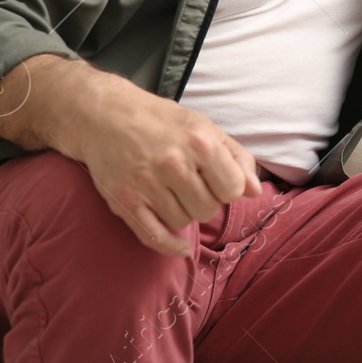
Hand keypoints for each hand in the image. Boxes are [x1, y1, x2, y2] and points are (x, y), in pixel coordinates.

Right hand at [58, 67, 262, 256]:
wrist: (106, 116)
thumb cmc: (162, 122)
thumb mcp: (206, 127)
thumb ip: (237, 157)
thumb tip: (255, 191)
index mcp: (200, 142)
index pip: (232, 190)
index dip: (227, 188)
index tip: (216, 180)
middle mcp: (174, 164)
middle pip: (208, 210)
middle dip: (205, 201)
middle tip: (192, 186)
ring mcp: (147, 185)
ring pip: (183, 222)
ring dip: (183, 212)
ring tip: (172, 192)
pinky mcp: (125, 201)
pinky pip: (154, 237)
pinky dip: (171, 245)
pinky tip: (180, 245)